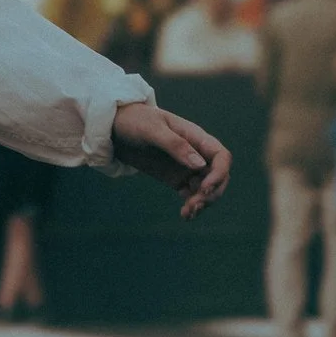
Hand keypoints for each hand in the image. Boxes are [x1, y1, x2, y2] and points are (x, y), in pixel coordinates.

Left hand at [111, 102, 231, 218]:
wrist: (114, 127)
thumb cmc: (135, 120)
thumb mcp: (152, 129)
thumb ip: (175, 145)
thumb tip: (201, 165)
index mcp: (195, 137)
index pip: (221, 156)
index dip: (219, 174)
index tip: (204, 188)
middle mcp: (196, 153)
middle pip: (218, 176)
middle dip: (212, 193)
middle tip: (194, 204)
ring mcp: (187, 167)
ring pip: (206, 189)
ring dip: (202, 202)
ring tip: (188, 213)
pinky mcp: (176, 178)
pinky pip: (191, 194)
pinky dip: (192, 205)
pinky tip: (186, 216)